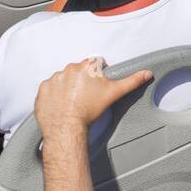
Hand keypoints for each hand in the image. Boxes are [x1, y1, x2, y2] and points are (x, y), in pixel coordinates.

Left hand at [34, 57, 151, 136]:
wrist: (66, 126)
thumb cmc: (90, 109)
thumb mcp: (114, 93)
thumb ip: (132, 81)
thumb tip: (148, 73)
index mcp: (86, 66)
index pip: (94, 64)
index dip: (97, 75)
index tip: (97, 87)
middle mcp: (68, 68)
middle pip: (78, 71)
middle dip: (82, 81)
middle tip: (85, 96)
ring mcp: (54, 78)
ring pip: (63, 79)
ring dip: (67, 87)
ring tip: (72, 102)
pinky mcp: (43, 90)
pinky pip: (49, 89)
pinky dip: (54, 95)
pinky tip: (61, 105)